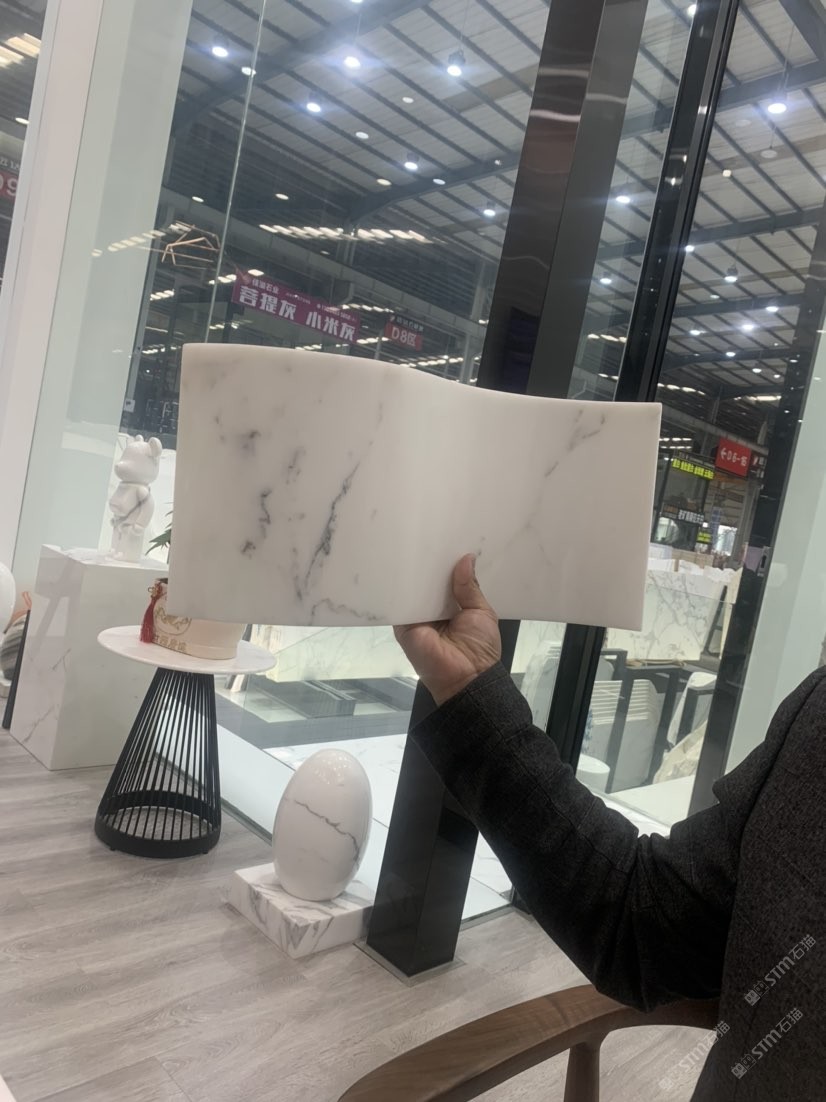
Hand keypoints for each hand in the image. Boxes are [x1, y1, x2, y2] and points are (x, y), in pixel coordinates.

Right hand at [394, 554, 500, 706]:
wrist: (466, 677)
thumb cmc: (480, 647)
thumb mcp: (481, 612)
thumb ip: (470, 587)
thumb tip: (467, 558)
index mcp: (451, 606)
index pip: (444, 580)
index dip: (445, 564)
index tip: (445, 540)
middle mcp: (431, 609)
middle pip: (426, 583)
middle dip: (428, 564)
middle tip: (426, 535)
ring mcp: (416, 617)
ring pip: (412, 590)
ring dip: (414, 573)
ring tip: (412, 543)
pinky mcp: (403, 625)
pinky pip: (400, 603)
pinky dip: (401, 588)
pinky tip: (402, 567)